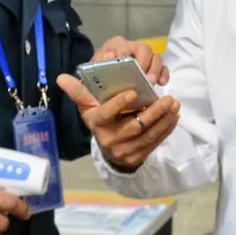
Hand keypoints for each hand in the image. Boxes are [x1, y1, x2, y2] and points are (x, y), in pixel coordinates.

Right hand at [56, 74, 178, 171]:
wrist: (108, 150)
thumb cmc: (99, 119)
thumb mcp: (87, 106)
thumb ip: (78, 91)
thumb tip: (61, 77)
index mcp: (96, 124)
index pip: (107, 114)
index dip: (119, 103)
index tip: (134, 91)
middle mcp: (109, 139)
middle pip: (134, 127)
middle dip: (153, 112)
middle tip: (168, 98)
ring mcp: (124, 151)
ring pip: (147, 135)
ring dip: (164, 120)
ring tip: (174, 104)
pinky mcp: (138, 157)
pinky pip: (155, 143)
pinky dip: (166, 129)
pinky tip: (173, 117)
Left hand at [94, 36, 169, 85]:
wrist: (100, 89)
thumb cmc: (96, 81)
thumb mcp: (92, 74)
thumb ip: (98, 64)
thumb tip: (110, 56)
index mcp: (114, 46)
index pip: (122, 44)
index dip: (125, 51)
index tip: (126, 64)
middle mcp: (131, 48)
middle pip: (144, 49)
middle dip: (145, 62)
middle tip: (144, 77)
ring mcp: (144, 58)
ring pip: (155, 57)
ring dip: (155, 69)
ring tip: (151, 82)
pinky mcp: (152, 69)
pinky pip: (162, 68)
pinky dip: (164, 74)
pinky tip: (162, 83)